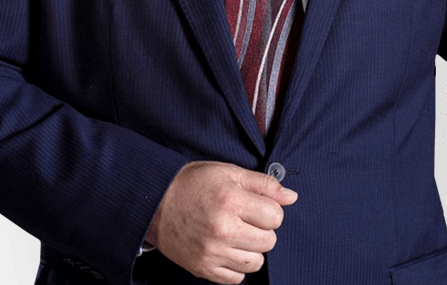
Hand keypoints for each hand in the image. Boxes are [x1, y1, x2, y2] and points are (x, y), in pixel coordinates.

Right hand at [145, 160, 297, 283]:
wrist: (155, 202)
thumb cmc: (193, 184)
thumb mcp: (228, 172)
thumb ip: (263, 183)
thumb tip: (291, 196)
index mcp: (231, 200)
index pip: (276, 216)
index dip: (270, 209)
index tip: (257, 205)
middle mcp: (223, 228)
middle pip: (269, 241)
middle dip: (262, 229)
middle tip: (245, 218)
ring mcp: (212, 252)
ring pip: (256, 262)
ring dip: (252, 249)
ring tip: (237, 234)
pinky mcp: (203, 268)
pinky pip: (237, 278)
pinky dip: (236, 265)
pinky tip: (226, 248)